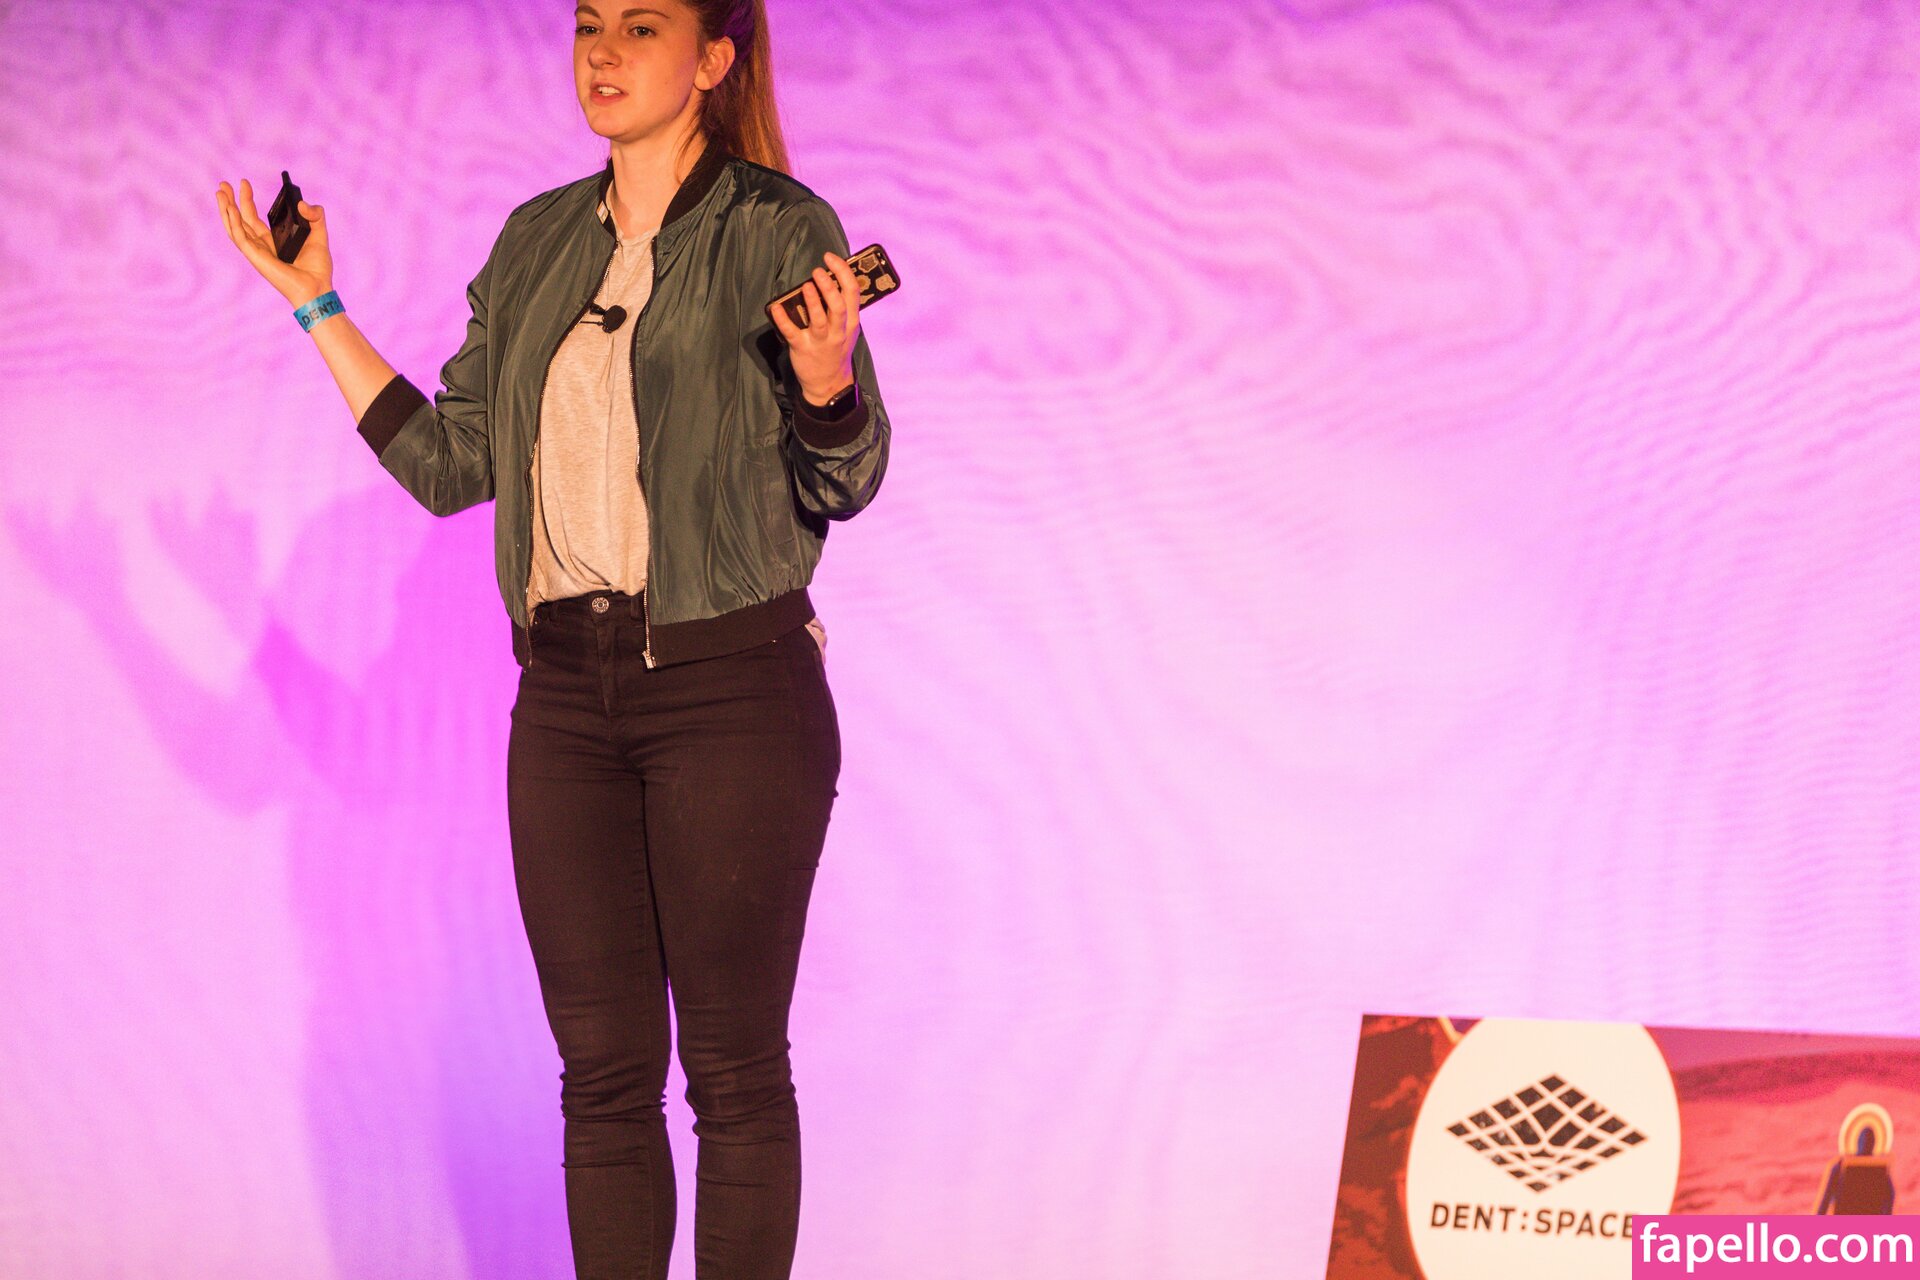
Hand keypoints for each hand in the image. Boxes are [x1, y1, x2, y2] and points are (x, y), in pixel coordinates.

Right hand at [215, 176, 334, 307]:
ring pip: (234, 228)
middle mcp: (262, 246)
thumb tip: (302, 204)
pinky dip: (234, 223)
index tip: (244, 183)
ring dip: (225, 209)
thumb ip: (316, 216)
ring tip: (220, 191)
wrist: (317, 287)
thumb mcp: (319, 234)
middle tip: (223, 183)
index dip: (247, 200)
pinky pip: (241, 238)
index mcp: (272, 240)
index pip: (253, 218)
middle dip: (230, 201)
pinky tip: (230, 208)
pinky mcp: (256, 257)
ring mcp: (257, 252)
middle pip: (240, 220)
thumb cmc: (317, 267)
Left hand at [768, 251, 860, 403]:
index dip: (843, 271)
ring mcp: (821, 341)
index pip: (853, 292)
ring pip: (819, 319)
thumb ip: (843, 307)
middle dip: (829, 286)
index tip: (831, 257)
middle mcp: (838, 331)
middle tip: (817, 270)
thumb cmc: (836, 350)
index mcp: (851, 322)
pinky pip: (792, 332)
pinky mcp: (802, 349)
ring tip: (806, 285)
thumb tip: (831, 278)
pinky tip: (775, 307)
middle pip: (838, 305)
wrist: (829, 384)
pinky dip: (783, 319)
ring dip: (812, 301)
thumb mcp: (848, 330)